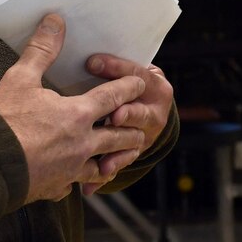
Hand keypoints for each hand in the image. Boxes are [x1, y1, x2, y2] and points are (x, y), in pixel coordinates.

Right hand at [0, 15, 149, 204]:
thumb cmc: (2, 121)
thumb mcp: (20, 78)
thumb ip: (42, 50)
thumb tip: (55, 22)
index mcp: (78, 115)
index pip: (114, 97)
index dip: (129, 87)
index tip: (140, 84)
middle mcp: (82, 144)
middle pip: (119, 137)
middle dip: (131, 130)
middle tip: (138, 128)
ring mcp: (71, 170)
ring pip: (103, 166)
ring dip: (113, 159)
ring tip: (119, 156)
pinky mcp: (55, 188)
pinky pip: (74, 186)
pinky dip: (77, 182)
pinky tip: (75, 181)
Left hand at [82, 54, 174, 194]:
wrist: (143, 104)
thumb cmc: (123, 81)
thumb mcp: (122, 69)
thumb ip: (110, 64)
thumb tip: (84, 54)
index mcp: (156, 85)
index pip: (140, 75)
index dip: (118, 68)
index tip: (92, 62)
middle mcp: (155, 113)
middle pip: (142, 114)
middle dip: (129, 114)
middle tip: (115, 115)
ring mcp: (145, 136)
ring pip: (133, 144)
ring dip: (119, 153)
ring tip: (105, 163)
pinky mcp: (132, 153)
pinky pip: (119, 165)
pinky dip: (104, 176)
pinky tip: (90, 186)